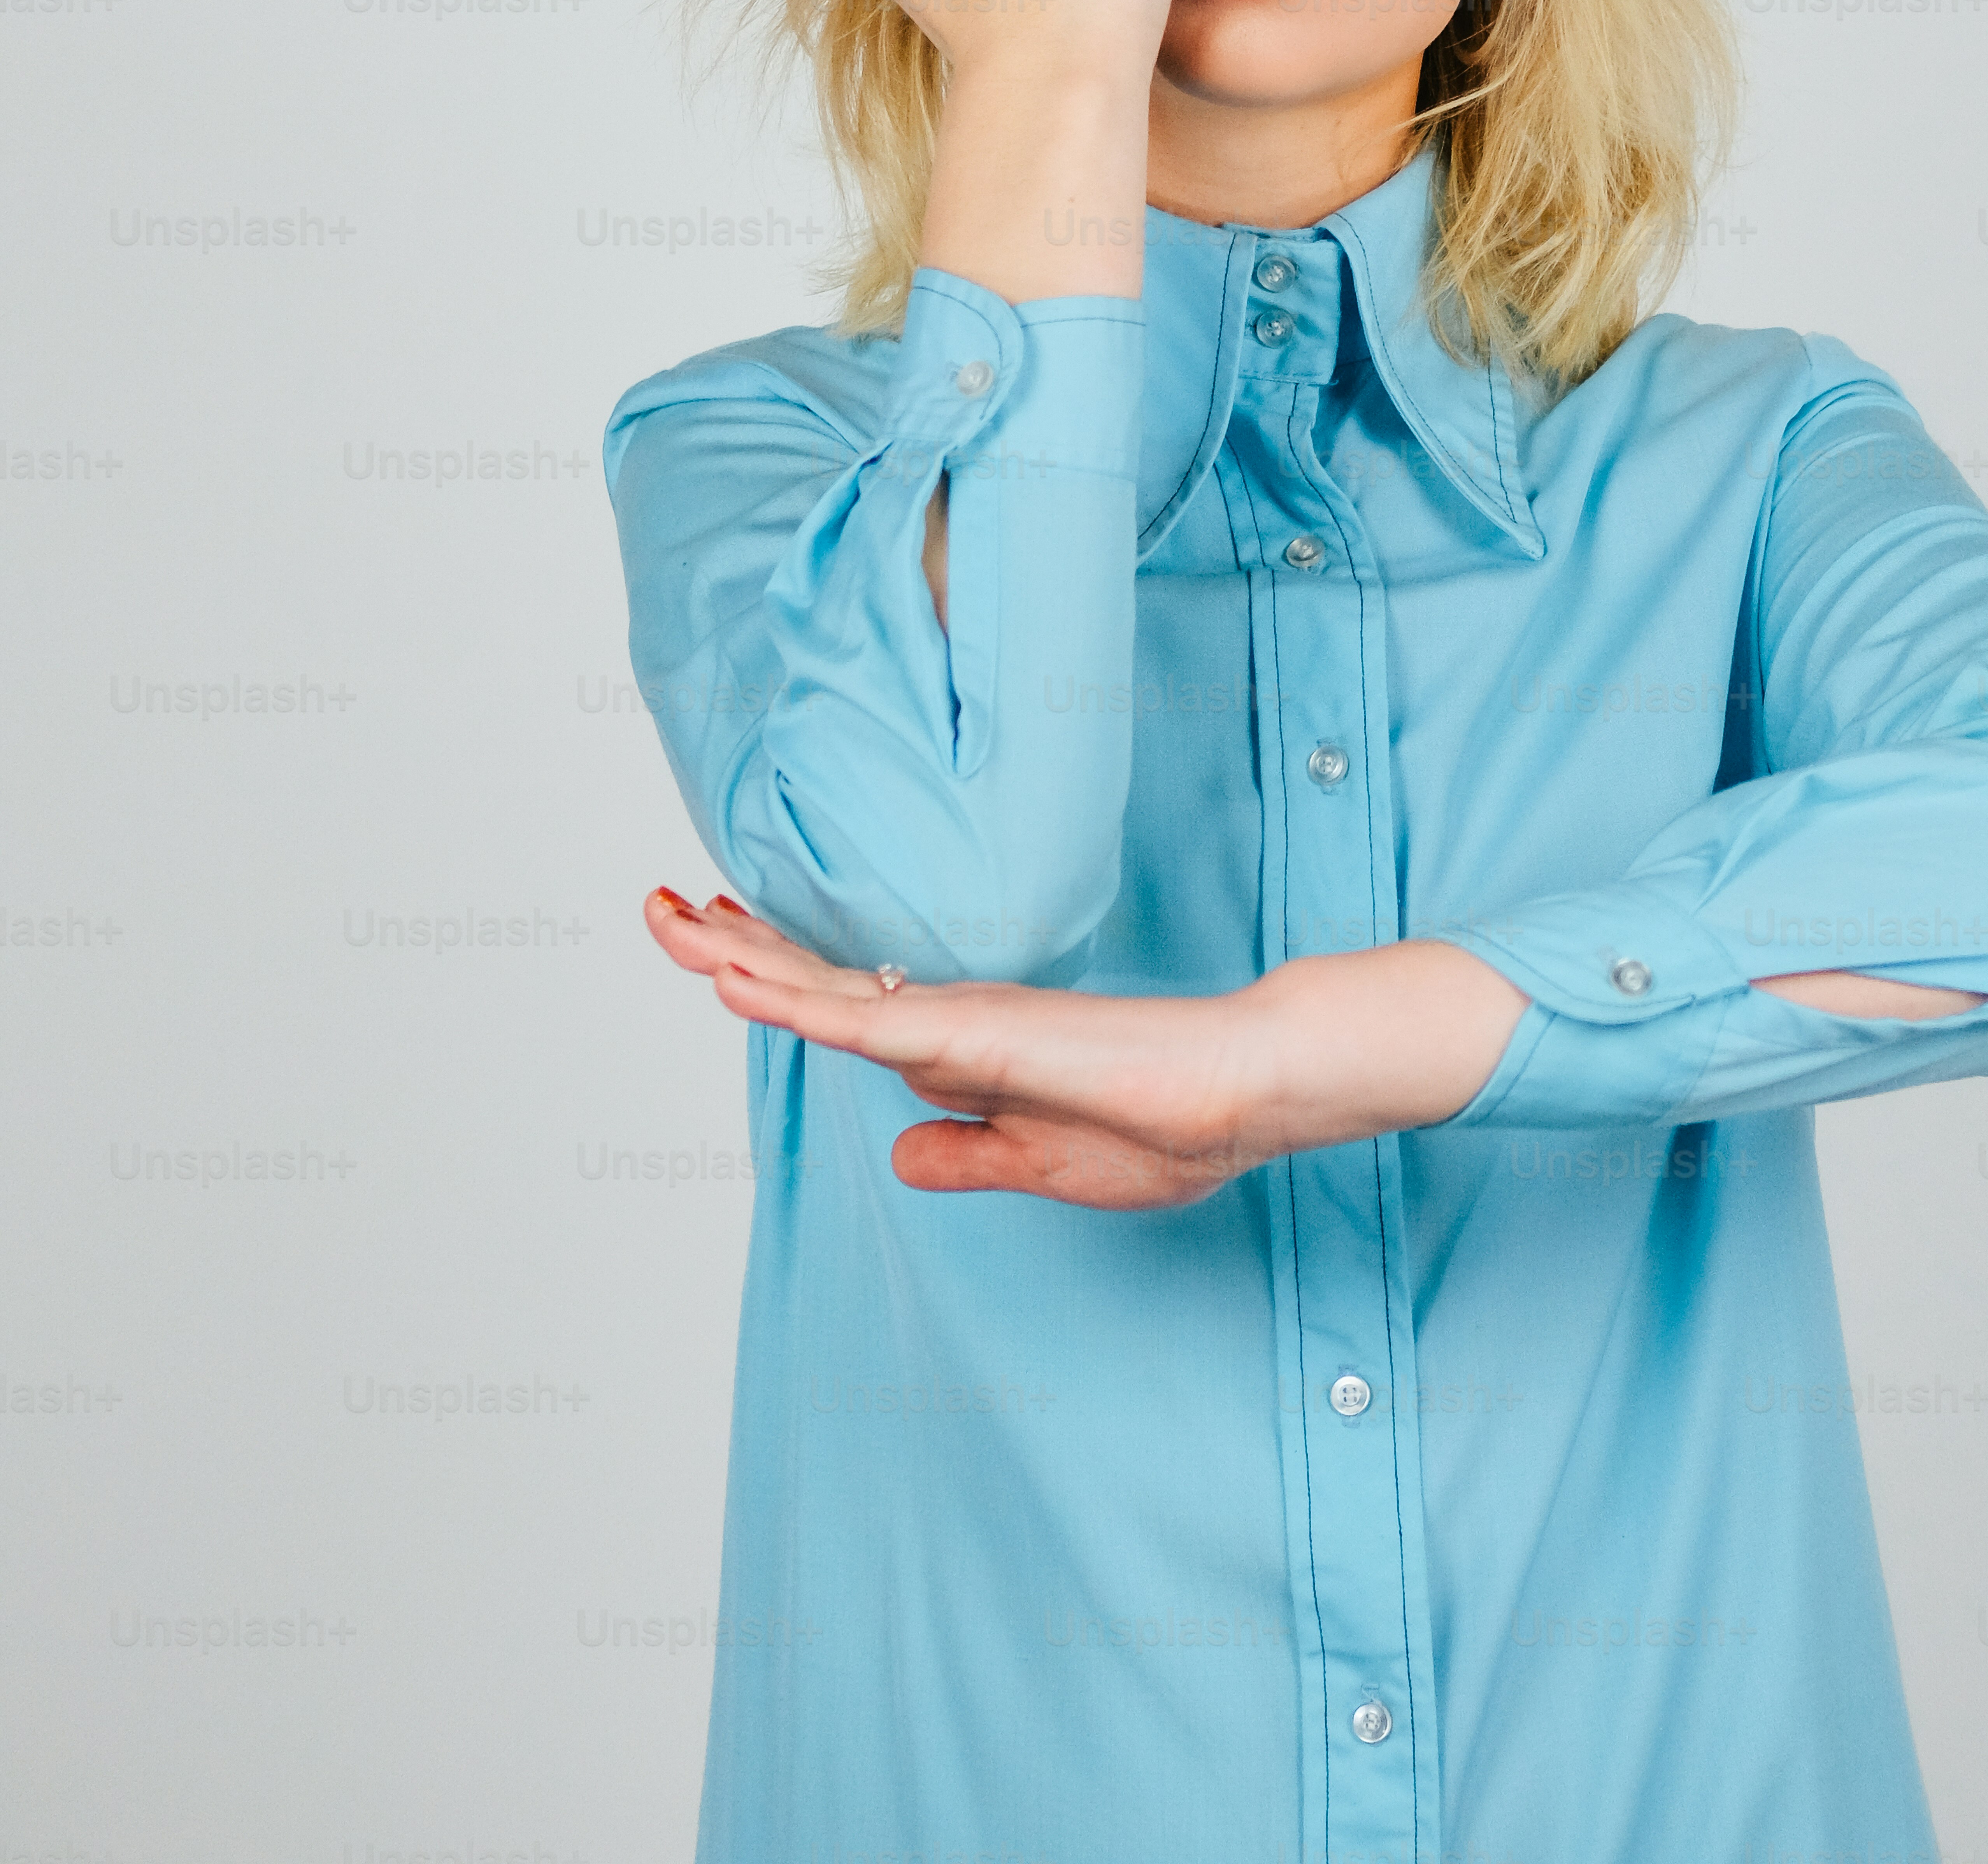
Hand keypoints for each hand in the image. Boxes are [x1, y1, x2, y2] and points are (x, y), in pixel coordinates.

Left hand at [644, 889, 1530, 1210]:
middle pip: (817, 983)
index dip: (777, 979)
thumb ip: (966, 1153)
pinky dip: (795, 997)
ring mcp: (960, 1024)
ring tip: (670, 919)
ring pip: (824, 992)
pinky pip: (866, 1020)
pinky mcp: (979, 1034)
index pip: (845, 1011)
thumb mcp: (1039, 1164)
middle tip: (663, 904)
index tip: (717, 947)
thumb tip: (899, 1157)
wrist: (1243, 1091)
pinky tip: (740, 979)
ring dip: (742, 959)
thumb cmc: (1164, 1127)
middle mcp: (949, 1023)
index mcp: (961, 1053)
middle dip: (733, 947)